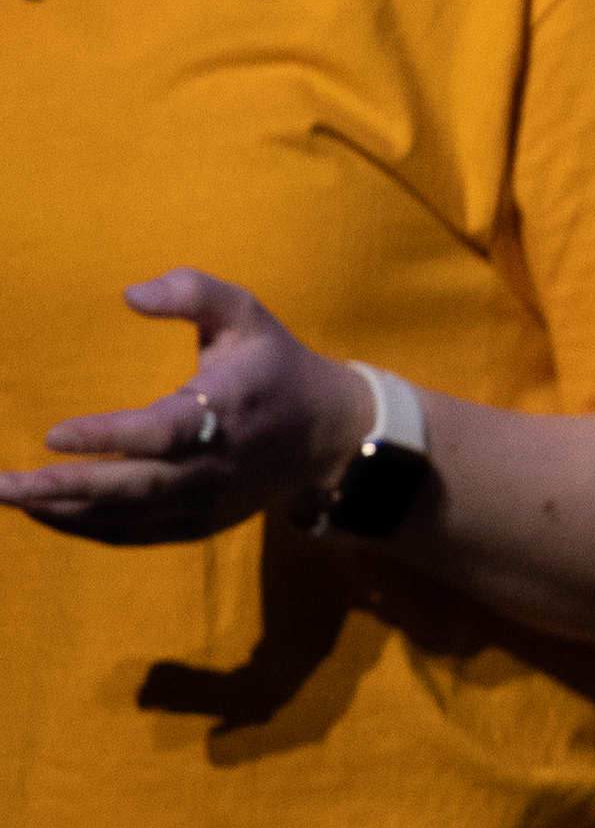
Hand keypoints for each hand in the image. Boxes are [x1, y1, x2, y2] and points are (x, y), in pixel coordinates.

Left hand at [0, 273, 372, 542]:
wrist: (329, 433)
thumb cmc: (276, 365)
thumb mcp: (248, 315)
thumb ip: (195, 293)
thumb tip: (130, 294)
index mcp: (227, 410)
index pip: (161, 433)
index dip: (107, 437)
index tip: (52, 435)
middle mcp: (215, 465)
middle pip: (133, 487)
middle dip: (63, 488)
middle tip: (0, 485)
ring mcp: (208, 501)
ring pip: (127, 517)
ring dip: (63, 510)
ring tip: (6, 497)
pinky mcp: (200, 523)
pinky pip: (135, 534)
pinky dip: (88, 528)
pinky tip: (46, 512)